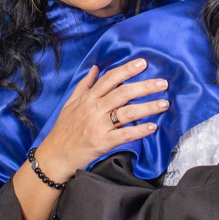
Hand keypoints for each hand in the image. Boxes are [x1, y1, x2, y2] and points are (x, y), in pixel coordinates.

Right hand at [35, 59, 168, 182]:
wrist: (54, 156)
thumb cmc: (63, 130)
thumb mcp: (70, 104)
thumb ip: (84, 85)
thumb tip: (95, 68)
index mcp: (88, 98)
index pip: (110, 79)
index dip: (127, 69)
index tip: (143, 63)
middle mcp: (94, 109)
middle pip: (123, 93)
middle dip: (145, 86)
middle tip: (163, 83)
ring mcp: (98, 126)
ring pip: (127, 112)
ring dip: (148, 107)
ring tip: (164, 103)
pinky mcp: (101, 142)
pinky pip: (124, 135)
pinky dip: (140, 131)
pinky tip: (152, 127)